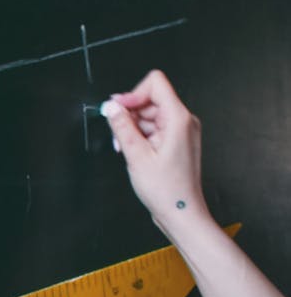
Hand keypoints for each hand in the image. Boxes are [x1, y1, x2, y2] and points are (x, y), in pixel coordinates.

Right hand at [101, 69, 211, 236]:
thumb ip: (122, 127)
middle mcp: (184, 121)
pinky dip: (141, 136)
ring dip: (133, 127)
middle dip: (130, 114)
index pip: (155, 83)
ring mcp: (181, 131)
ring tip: (126, 148)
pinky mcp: (177, 141)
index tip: (118, 109)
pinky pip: (155, 128)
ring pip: (150, 115)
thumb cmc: (167, 190)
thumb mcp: (137, 156)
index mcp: (178, 119)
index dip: (133, 94)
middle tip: (119, 135)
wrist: (181, 213)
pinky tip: (134, 152)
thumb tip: (112, 107)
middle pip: (151, 99)